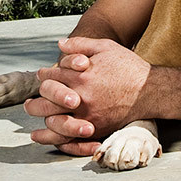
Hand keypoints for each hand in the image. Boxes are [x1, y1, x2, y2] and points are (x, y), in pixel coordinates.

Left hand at [25, 38, 152, 151]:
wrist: (150, 90)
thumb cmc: (128, 66)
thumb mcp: (105, 47)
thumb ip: (80, 44)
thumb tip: (59, 45)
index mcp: (81, 76)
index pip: (52, 76)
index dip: (45, 75)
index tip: (43, 75)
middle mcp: (81, 97)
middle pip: (46, 98)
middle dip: (36, 97)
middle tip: (30, 99)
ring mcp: (87, 115)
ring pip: (52, 119)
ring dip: (39, 115)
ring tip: (32, 112)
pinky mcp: (95, 129)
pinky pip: (67, 137)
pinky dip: (51, 136)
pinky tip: (40, 135)